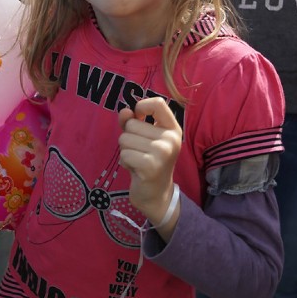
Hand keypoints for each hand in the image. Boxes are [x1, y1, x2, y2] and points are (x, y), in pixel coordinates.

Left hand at [118, 97, 181, 233]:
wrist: (156, 194)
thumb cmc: (148, 161)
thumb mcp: (143, 138)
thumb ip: (132, 122)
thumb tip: (124, 111)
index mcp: (172, 129)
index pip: (158, 103)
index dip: (141, 106)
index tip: (138, 117)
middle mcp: (171, 139)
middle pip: (132, 124)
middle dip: (128, 138)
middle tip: (139, 152)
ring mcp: (163, 152)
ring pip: (125, 138)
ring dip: (125, 150)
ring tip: (137, 160)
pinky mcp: (151, 165)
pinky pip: (124, 154)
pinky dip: (125, 162)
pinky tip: (135, 169)